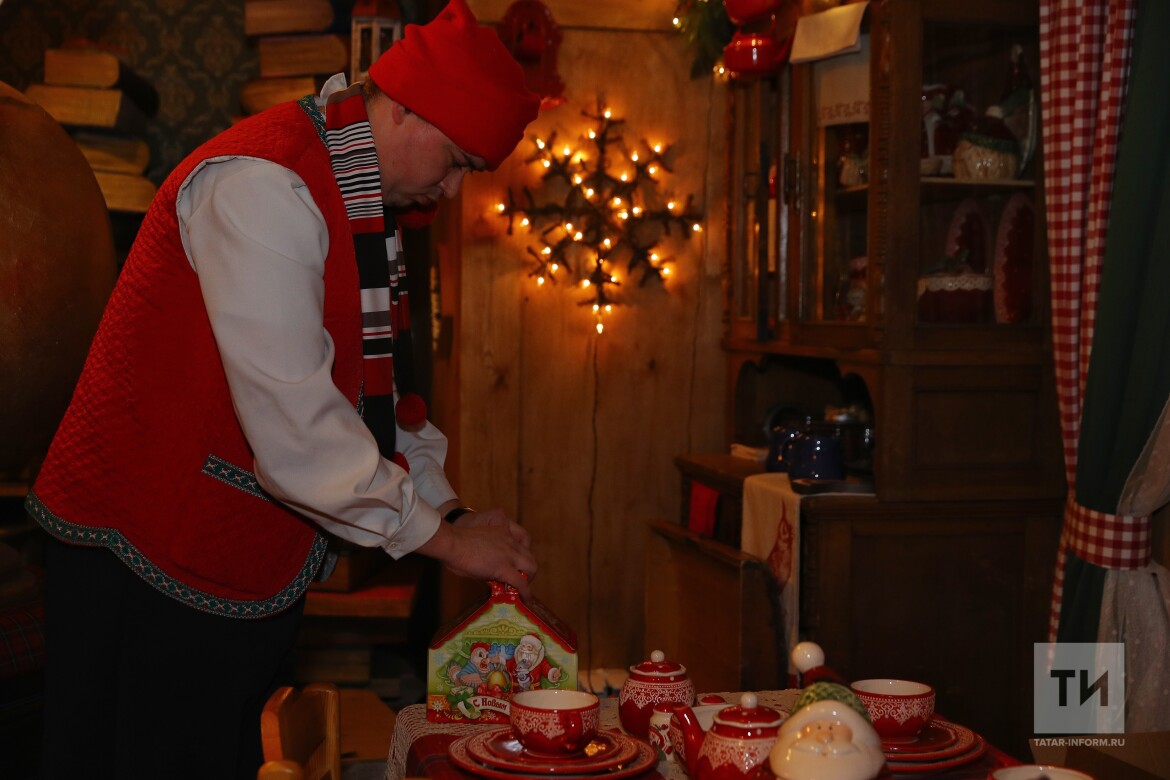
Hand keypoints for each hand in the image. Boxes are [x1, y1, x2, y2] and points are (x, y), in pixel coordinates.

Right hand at [416, 508, 536, 599]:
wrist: (453, 543)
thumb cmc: (456, 543)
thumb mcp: (478, 542)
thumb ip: (488, 553)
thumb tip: (489, 572)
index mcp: (503, 531)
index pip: (523, 541)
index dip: (521, 555)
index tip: (516, 564)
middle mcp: (510, 541)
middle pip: (530, 555)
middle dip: (528, 568)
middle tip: (520, 578)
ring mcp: (509, 555)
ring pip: (531, 567)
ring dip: (529, 579)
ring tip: (523, 589)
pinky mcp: (504, 568)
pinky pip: (521, 582)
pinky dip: (525, 592)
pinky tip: (525, 598)